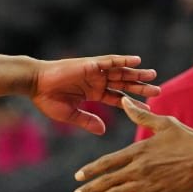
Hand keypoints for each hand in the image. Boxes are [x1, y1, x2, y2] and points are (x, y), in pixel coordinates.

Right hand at [31, 55, 158, 134]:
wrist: (35, 84)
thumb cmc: (48, 99)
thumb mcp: (71, 114)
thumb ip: (88, 121)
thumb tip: (104, 131)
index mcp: (93, 93)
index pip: (118, 98)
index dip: (133, 104)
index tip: (149, 109)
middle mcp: (97, 81)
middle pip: (124, 84)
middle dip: (140, 88)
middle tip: (158, 91)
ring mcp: (95, 72)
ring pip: (121, 72)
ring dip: (136, 74)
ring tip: (152, 75)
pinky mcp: (90, 64)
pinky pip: (110, 61)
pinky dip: (123, 60)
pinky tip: (136, 61)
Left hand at [71, 97, 192, 191]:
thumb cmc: (187, 139)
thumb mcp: (164, 123)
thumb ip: (141, 115)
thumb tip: (124, 100)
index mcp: (138, 151)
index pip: (108, 162)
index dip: (91, 169)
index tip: (77, 176)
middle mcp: (139, 169)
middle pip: (108, 181)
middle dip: (90, 189)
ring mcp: (148, 184)